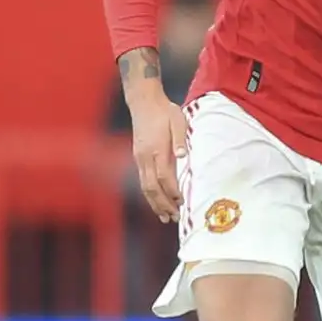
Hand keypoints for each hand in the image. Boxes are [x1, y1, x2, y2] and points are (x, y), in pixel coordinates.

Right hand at [128, 92, 188, 221]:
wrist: (144, 102)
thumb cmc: (165, 112)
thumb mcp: (178, 121)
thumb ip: (180, 139)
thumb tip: (183, 156)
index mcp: (156, 149)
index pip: (163, 177)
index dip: (172, 192)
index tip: (182, 202)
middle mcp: (145, 157)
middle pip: (151, 187)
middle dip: (163, 204)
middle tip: (175, 218)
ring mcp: (140, 158)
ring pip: (144, 187)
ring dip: (155, 204)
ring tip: (165, 217)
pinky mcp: (138, 158)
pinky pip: (142, 181)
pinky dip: (150, 195)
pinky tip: (157, 202)